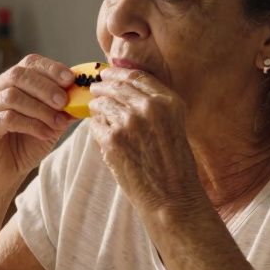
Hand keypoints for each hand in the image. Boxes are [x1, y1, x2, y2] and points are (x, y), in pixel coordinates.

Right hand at [0, 54, 75, 192]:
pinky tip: (44, 134)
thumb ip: (62, 109)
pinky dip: (31, 125)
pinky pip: (7, 118)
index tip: (70, 79)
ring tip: (57, 123)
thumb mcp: (49, 124)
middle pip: (18, 75)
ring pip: (12, 96)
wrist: (4, 176)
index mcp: (7, 83)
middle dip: (45, 87)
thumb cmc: (24, 147)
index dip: (50, 68)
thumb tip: (83, 95)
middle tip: (64, 101)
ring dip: (40, 109)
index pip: (28, 63)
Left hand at [88, 67, 201, 210]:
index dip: (118, 72)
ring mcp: (129, 123)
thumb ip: (154, 106)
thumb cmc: (174, 165)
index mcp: (168, 102)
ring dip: (96, 105)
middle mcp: (149, 107)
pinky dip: (96, 126)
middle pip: (116, 86)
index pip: (136, 76)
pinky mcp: (112, 140)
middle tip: (94, 88)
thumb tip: (124, 89)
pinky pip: (95, 124)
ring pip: (102, 103)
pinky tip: (100, 131)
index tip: (108, 73)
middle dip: (102, 86)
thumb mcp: (175, 126)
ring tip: (94, 108)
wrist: (172, 197)